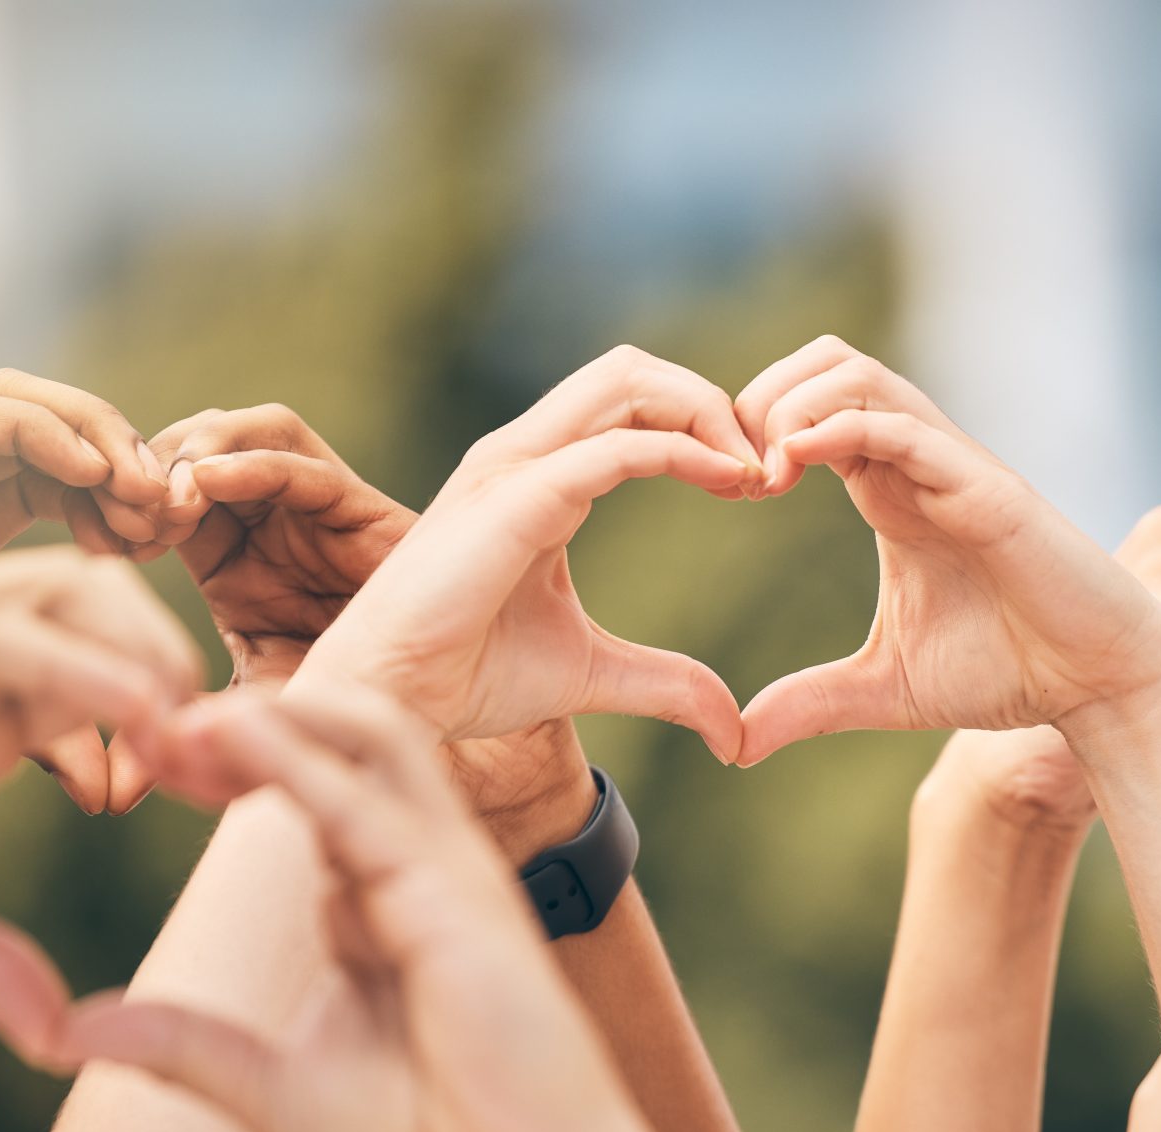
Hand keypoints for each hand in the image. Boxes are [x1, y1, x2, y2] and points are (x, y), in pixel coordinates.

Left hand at [53, 404, 421, 816]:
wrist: (423, 708)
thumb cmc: (339, 712)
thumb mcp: (242, 714)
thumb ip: (190, 731)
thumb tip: (118, 787)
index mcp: (222, 553)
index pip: (151, 492)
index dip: (112, 502)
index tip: (92, 544)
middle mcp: (262, 520)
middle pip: (185, 446)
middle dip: (144, 466)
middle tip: (118, 512)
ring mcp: (307, 505)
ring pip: (237, 430)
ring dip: (191, 450)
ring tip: (165, 500)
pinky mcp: (351, 501)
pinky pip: (293, 457)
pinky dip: (245, 461)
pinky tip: (205, 488)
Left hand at [61, 685, 669, 1131]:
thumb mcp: (267, 1088)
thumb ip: (179, 1044)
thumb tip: (62, 1032)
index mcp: (376, 902)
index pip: (301, 796)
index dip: (225, 767)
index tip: (141, 763)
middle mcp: (417, 868)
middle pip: (341, 744)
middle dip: (247, 718)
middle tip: (147, 719)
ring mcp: (446, 869)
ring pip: (369, 737)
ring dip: (275, 710)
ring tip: (181, 707)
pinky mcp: (456, 890)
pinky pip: (367, 797)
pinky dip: (294, 755)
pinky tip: (227, 731)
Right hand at [298, 346, 757, 760]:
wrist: (393, 698)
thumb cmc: (469, 675)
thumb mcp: (593, 674)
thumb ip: (668, 684)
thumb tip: (734, 729)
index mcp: (541, 476)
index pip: (634, 406)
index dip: (705, 428)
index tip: (757, 486)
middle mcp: (526, 454)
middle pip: (634, 372)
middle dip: (713, 403)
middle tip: (766, 470)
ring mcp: (515, 466)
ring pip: (626, 381)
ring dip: (706, 413)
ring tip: (753, 472)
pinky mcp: (515, 497)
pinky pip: (614, 448)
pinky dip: (682, 452)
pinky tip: (729, 481)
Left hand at [733, 337, 1160, 762]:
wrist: (1095, 684)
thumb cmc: (1008, 672)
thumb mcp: (884, 689)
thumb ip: (810, 703)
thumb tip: (737, 744)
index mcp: (889, 489)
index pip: (808, 407)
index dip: (753, 430)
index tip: (726, 494)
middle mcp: (917, 462)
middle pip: (825, 362)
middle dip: (762, 398)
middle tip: (734, 474)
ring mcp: (951, 465)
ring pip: (857, 372)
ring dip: (791, 404)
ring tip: (762, 473)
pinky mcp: (982, 486)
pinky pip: (901, 424)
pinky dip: (837, 427)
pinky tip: (792, 467)